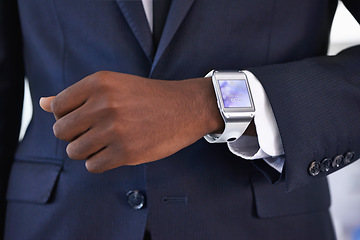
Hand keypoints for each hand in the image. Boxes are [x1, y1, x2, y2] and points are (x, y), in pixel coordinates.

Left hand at [40, 71, 223, 172]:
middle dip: (74, 134)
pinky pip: (93, 166)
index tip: (82, 119)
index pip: (57, 106)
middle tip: (94, 132)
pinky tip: (114, 152)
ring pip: (74, 151)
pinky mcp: (126, 153)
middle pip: (61, 130)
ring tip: (104, 143)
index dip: (66, 116)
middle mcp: (104, 104)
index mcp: (99, 83)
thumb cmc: (147, 97)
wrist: (185, 108)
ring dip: (85, 150)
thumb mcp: (113, 86)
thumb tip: (41, 103)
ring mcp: (115, 130)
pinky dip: (99, 163)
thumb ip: (76, 95)